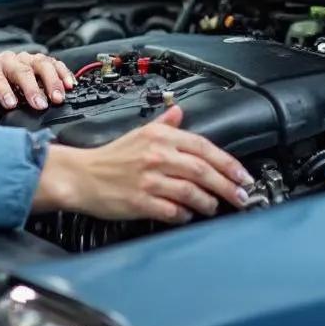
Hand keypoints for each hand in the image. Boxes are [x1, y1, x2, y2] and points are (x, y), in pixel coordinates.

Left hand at [0, 51, 75, 111]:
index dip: (4, 90)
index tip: (11, 104)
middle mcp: (10, 60)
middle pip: (23, 70)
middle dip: (33, 87)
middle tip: (41, 104)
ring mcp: (26, 59)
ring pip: (41, 64)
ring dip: (52, 80)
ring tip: (59, 97)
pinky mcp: (38, 62)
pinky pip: (53, 63)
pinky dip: (63, 73)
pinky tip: (70, 85)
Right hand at [32, 104, 252, 222]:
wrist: (81, 176)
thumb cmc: (110, 157)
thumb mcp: (138, 132)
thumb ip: (162, 123)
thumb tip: (179, 111)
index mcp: (158, 136)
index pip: (202, 146)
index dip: (227, 162)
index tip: (243, 175)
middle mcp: (156, 155)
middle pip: (202, 170)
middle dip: (228, 185)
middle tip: (243, 196)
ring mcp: (148, 179)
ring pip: (191, 192)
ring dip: (209, 202)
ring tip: (214, 206)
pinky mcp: (141, 201)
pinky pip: (173, 211)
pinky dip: (185, 215)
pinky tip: (188, 215)